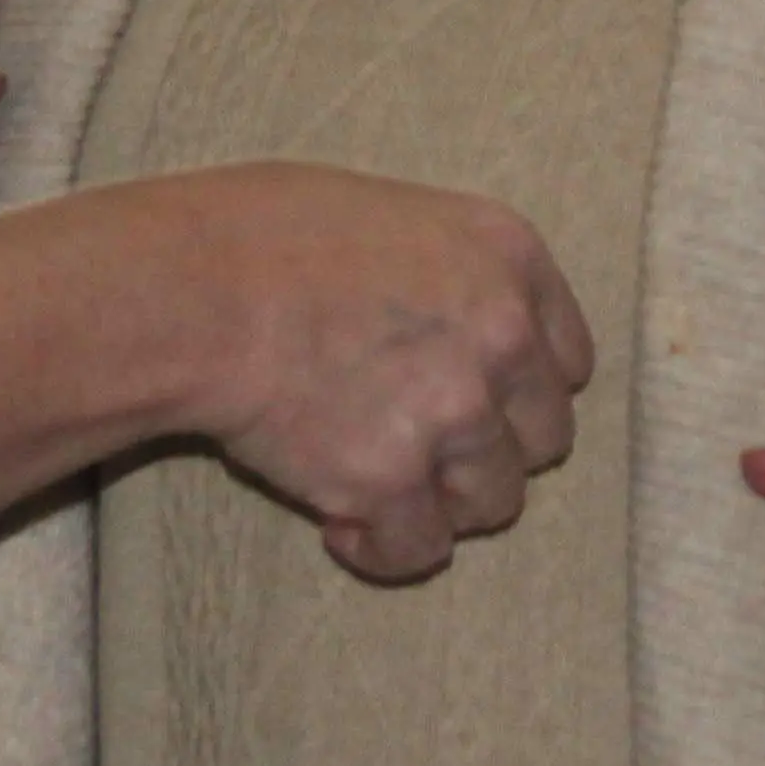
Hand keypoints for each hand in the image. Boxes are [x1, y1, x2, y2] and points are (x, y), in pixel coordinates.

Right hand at [160, 162, 592, 583]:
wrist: (195, 290)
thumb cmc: (263, 234)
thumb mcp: (387, 215)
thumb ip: (449, 274)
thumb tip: (453, 327)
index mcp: (508, 257)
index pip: (569, 361)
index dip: (522, 393)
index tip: (480, 404)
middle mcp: (502, 337)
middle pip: (543, 438)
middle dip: (487, 451)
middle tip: (419, 447)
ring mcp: (454, 414)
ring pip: (493, 503)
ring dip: (439, 503)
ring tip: (373, 483)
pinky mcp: (394, 481)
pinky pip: (419, 550)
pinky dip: (383, 549)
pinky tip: (338, 524)